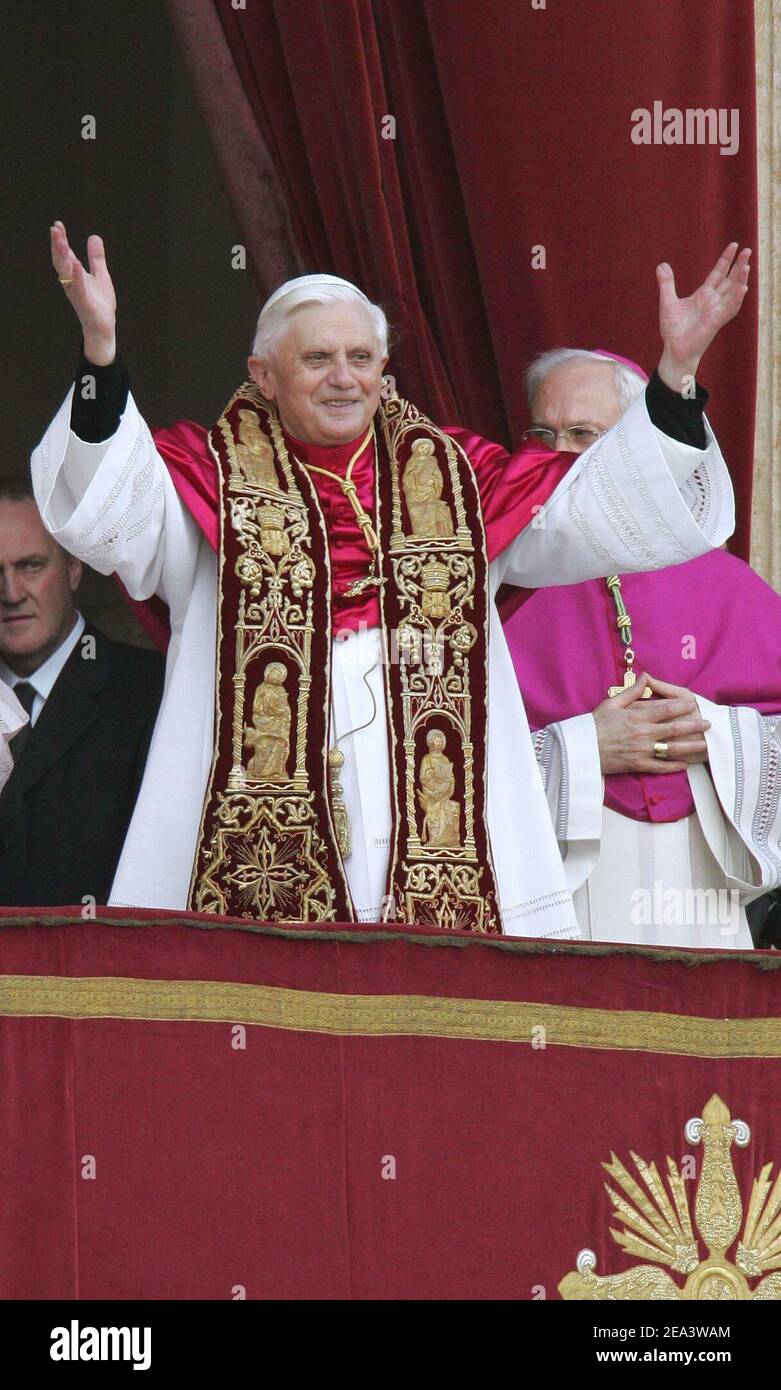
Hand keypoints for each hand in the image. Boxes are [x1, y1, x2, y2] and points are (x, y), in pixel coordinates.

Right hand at [50, 221, 116, 365]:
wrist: (103, 327)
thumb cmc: (99, 303)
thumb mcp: (100, 275)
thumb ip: (96, 258)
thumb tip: (94, 236)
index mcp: (74, 275)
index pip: (65, 255)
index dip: (61, 240)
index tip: (57, 225)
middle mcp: (71, 282)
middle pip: (61, 261)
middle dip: (58, 245)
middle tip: (55, 229)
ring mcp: (76, 293)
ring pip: (66, 273)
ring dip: (63, 257)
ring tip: (62, 242)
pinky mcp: (84, 303)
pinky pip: (78, 289)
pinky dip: (77, 277)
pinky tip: (76, 265)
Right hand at [592, 672, 710, 774]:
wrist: (583, 749)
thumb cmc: (595, 724)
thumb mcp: (611, 703)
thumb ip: (632, 692)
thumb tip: (644, 678)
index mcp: (637, 716)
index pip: (665, 709)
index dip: (682, 706)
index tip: (694, 704)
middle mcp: (643, 733)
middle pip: (674, 728)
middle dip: (693, 725)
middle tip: (707, 723)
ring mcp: (642, 750)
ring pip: (672, 748)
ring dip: (690, 746)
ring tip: (703, 743)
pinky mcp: (638, 765)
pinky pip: (660, 766)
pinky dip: (673, 766)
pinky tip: (684, 764)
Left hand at [656, 242, 750, 390]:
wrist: (673, 350)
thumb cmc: (674, 329)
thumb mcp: (668, 302)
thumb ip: (667, 284)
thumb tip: (661, 265)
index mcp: (704, 295)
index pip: (718, 273)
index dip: (726, 260)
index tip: (734, 245)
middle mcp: (713, 301)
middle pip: (730, 279)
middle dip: (739, 265)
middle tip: (748, 250)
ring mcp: (716, 311)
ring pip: (733, 292)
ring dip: (741, 279)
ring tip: (747, 266)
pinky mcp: (715, 322)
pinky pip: (729, 309)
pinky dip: (736, 299)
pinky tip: (743, 288)